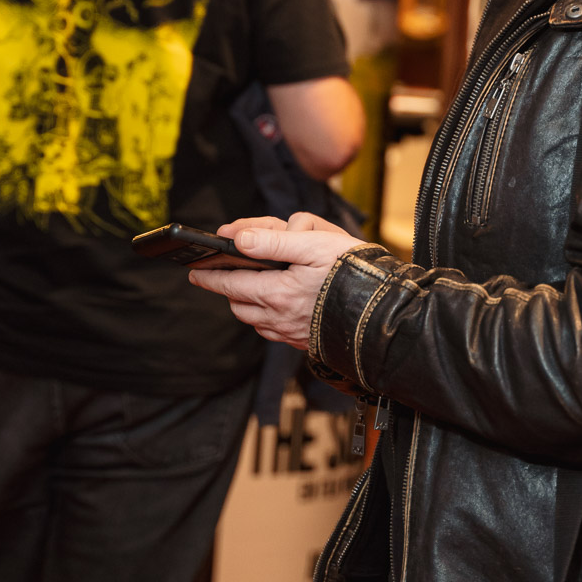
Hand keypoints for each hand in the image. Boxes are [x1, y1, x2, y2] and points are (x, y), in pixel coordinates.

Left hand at [188, 210, 366, 347]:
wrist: (387, 311)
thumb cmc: (353, 272)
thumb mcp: (314, 244)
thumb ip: (273, 241)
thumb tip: (237, 239)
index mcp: (277, 293)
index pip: (231, 283)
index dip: (210, 276)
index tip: (194, 272)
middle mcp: (280, 318)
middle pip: (239, 305)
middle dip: (227, 290)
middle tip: (221, 277)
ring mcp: (293, 334)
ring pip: (255, 320)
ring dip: (246, 305)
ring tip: (247, 289)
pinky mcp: (307, 343)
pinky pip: (275, 332)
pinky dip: (266, 318)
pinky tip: (276, 307)